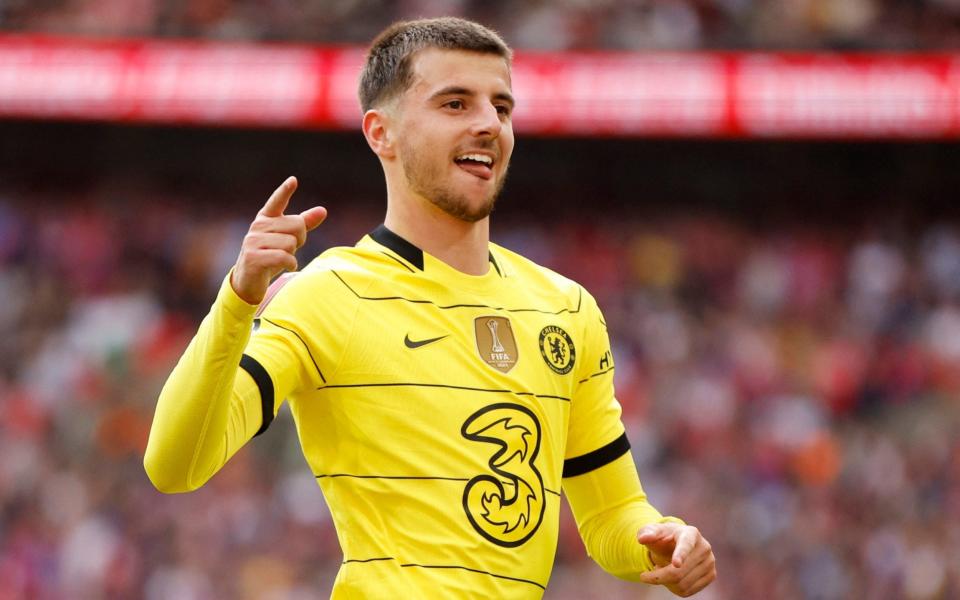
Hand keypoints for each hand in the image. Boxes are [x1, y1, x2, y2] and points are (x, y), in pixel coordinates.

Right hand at [230, 176, 326, 304]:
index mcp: (266, 219)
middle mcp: (257, 226)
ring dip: (292, 255)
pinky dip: (290, 264)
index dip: (285, 191)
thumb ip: (304, 224)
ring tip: (280, 259)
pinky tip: (284, 266)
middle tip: (287, 250)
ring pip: (291, 243)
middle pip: (296, 225)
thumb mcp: (287, 239)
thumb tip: (323, 210)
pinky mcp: (253, 257)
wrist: (248, 282)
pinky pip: (284, 257)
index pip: (276, 202)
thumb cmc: (270, 257)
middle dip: (299, 240)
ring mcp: (253, 241)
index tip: (293, 180)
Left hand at [637, 522, 715, 596]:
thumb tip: (642, 538)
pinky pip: (687, 591)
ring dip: (665, 583)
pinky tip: (672, 578)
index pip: (686, 545)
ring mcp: (710, 562)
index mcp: (690, 533)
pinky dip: (674, 588)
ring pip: (682, 584)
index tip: (676, 564)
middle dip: (658, 576)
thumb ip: (647, 533)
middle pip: (679, 572)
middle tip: (644, 576)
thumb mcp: (653, 532)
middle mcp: (704, 547)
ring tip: (662, 570)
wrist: (677, 545)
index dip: (681, 554)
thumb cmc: (663, 538)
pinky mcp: (711, 576)